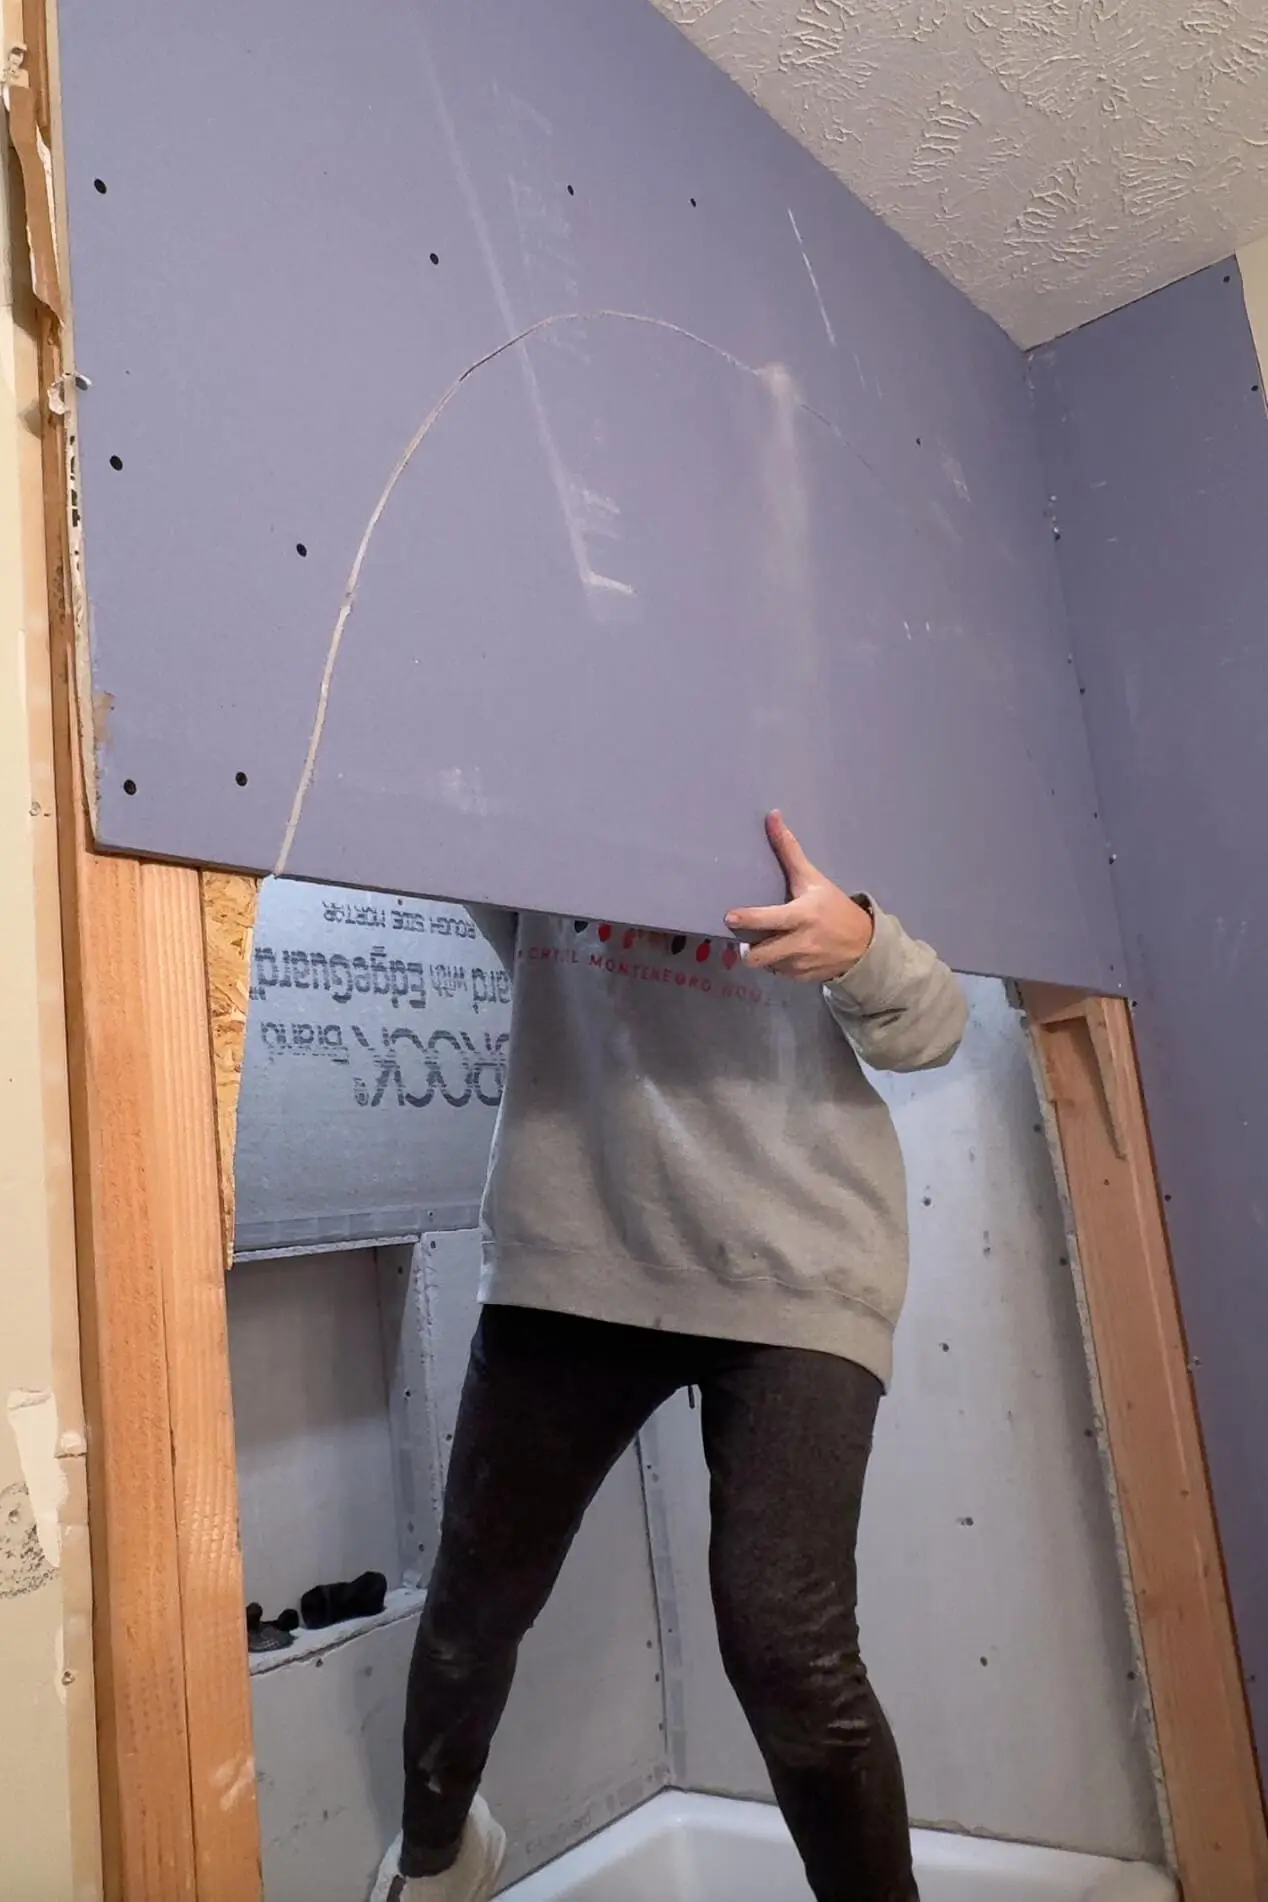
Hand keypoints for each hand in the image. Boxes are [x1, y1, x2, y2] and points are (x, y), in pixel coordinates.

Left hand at [725, 812, 873, 981]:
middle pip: (758, 956)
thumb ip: (789, 851)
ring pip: (766, 965)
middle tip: (744, 939)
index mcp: (801, 916)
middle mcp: (799, 943)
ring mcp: (799, 964)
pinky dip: (775, 964)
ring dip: (762, 956)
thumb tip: (772, 816)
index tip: (729, 917)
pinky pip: (777, 973)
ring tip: (767, 942)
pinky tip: (784, 952)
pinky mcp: (800, 978)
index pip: (769, 920)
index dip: (747, 920)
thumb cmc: (833, 907)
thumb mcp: (813, 879)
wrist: (864, 945)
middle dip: (746, 950)